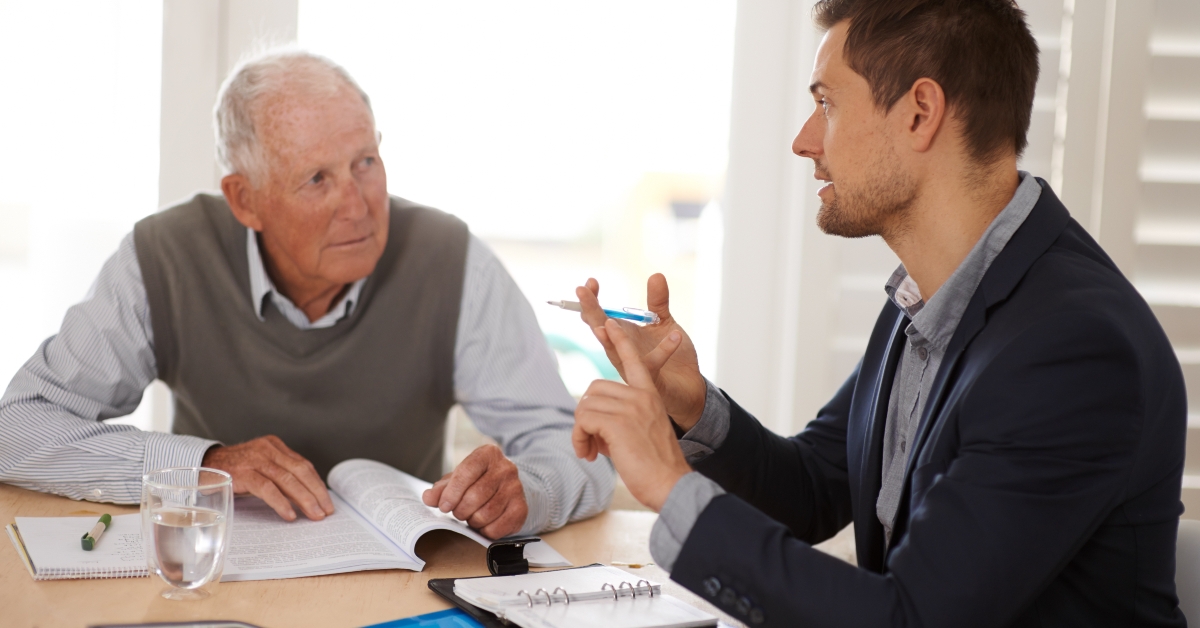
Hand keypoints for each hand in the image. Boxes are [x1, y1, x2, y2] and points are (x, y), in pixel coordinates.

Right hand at [202, 435, 334, 521]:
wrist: (201, 465)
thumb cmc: (233, 471)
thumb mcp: (259, 468)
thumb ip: (279, 476)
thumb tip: (304, 498)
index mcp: (275, 446)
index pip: (304, 465)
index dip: (317, 484)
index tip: (327, 501)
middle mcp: (267, 449)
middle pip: (300, 471)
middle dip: (316, 492)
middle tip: (326, 511)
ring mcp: (255, 459)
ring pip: (287, 479)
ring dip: (304, 499)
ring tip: (314, 515)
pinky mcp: (243, 473)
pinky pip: (267, 488)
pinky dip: (281, 502)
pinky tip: (290, 515)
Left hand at [422, 444, 527, 538]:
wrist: (506, 488)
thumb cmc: (478, 482)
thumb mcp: (458, 479)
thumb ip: (441, 489)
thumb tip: (428, 497)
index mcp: (488, 454)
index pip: (466, 472)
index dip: (452, 492)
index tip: (443, 506)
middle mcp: (506, 468)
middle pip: (476, 495)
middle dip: (461, 510)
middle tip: (458, 512)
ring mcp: (516, 488)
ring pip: (486, 513)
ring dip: (473, 521)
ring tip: (471, 516)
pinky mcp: (521, 508)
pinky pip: (498, 527)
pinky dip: (485, 531)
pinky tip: (484, 524)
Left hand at [573, 319, 692, 511]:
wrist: (671, 485)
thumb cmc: (655, 467)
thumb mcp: (641, 434)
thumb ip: (621, 419)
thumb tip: (592, 422)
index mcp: (650, 395)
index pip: (633, 360)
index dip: (619, 342)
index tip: (608, 324)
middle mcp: (641, 396)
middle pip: (594, 390)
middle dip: (586, 417)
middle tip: (591, 443)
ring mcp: (630, 407)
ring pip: (585, 405)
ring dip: (580, 431)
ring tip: (590, 452)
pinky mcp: (618, 422)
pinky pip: (583, 420)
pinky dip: (579, 438)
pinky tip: (589, 455)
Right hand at [576, 274, 705, 428]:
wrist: (689, 389)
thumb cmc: (673, 358)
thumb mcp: (664, 324)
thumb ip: (658, 302)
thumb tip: (655, 275)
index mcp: (622, 336)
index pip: (600, 317)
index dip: (592, 300)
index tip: (590, 281)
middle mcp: (622, 352)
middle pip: (599, 330)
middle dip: (590, 311)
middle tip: (581, 291)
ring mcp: (633, 367)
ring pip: (615, 352)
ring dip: (610, 337)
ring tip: (607, 321)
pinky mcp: (650, 381)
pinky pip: (653, 364)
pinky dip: (664, 349)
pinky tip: (675, 334)